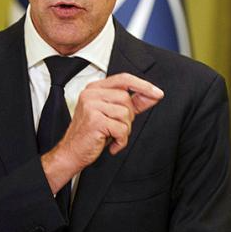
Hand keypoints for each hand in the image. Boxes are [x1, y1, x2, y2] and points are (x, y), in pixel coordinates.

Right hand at [41, 73, 163, 193]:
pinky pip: (121, 129)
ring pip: (125, 114)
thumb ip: (133, 103)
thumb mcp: (113, 115)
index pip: (124, 79)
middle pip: (126, 98)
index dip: (143, 85)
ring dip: (124, 130)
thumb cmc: (93, 134)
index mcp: (94, 88)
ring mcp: (91, 105)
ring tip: (112, 136)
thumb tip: (154, 95)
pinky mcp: (94, 120)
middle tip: (116, 128)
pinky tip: (112, 145)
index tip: (158, 93)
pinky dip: (121, 140)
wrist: (71, 153)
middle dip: (128, 117)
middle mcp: (90, 93)